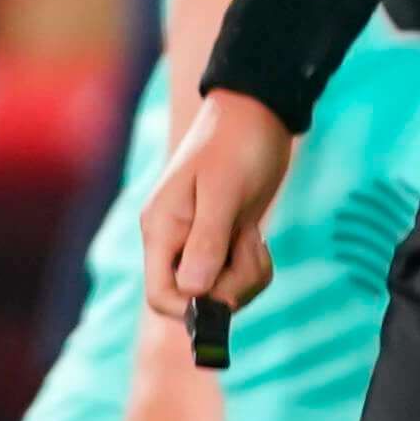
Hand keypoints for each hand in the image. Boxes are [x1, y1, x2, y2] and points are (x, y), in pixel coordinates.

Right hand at [139, 91, 295, 349]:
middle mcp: (175, 242)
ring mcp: (199, 244)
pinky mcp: (223, 243)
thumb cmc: (237, 144)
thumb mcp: (223, 191)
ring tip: (253, 237)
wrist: (259, 113)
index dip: (191, 306)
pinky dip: (253, 268)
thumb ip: (207, 241)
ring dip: (246, 276)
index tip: (225, 286)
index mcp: (162, 230)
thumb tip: (194, 292)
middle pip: (195, 300)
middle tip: (248, 247)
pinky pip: (238, 278)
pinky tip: (255, 237)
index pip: (160, 295)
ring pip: (221, 292)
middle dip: (230, 286)